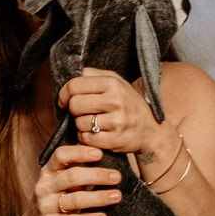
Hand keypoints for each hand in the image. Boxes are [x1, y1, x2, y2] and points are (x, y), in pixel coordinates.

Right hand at [24, 143, 123, 215]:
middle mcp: (44, 186)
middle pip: (71, 177)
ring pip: (74, 200)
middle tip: (116, 177)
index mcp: (48, 171)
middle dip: (96, 175)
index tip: (100, 153)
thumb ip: (77, 169)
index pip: (60, 155)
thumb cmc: (55, 198)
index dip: (80, 153)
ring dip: (98, 197)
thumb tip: (104, 154)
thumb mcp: (60, 180)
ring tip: (116, 196)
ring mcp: (45, 206)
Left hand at [61, 69, 180, 165]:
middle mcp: (115, 101)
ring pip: (79, 123)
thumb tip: (68, 75)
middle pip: (74, 105)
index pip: (74, 85)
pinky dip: (86, 137)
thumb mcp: (116, 82)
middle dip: (74, 110)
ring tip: (93, 123)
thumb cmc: (128, 103)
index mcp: (113, 83)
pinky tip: (96, 133)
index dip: (64, 93)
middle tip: (83, 112)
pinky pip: (86, 139)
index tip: (64, 100)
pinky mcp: (114, 140)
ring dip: (81, 125)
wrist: (150, 130)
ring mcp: (116, 121)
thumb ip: (93, 75)